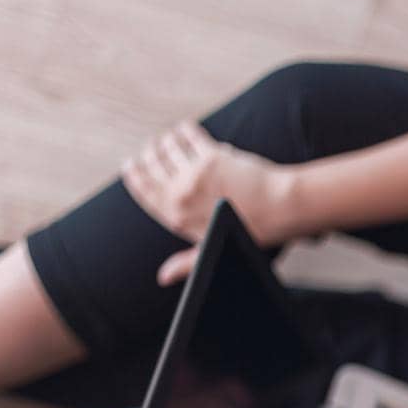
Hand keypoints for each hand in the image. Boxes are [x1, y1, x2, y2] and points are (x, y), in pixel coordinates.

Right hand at [118, 120, 297, 284]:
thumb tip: (162, 278)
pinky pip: (189, 136)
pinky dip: (186, 131)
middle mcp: (180, 194)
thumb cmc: (248, 232)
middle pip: (151, 164)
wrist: (278, 210)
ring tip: (172, 138)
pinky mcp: (212, 156)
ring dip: (167, 140)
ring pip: (168, 147)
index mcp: (176, 217)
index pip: (142, 189)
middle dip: (149, 153)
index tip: (129, 163)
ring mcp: (195, 173)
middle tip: (152, 147)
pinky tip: (187, 130)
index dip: (133, 173)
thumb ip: (185, 262)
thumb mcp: (209, 250)